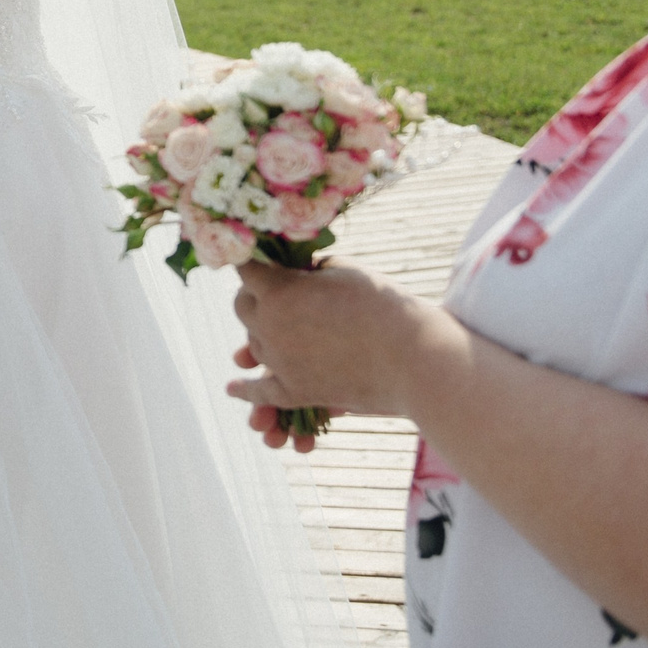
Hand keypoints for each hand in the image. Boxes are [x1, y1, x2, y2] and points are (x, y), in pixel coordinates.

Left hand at [225, 258, 457, 451]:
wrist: (415, 358)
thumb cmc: (384, 305)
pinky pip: (261, 392)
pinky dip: (245, 391)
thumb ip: (310, 269)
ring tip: (283, 327)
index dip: (250, 260)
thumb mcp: (344, 269)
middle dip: (254, 296)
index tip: (253, 255)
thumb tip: (296, 271)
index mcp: (278, 291)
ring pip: (254, 346)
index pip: (246, 269)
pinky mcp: (297, 393)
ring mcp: (281, 363)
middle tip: (274, 290)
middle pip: (242, 308)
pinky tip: (231, 388)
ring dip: (263, 334)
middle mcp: (270, 327)